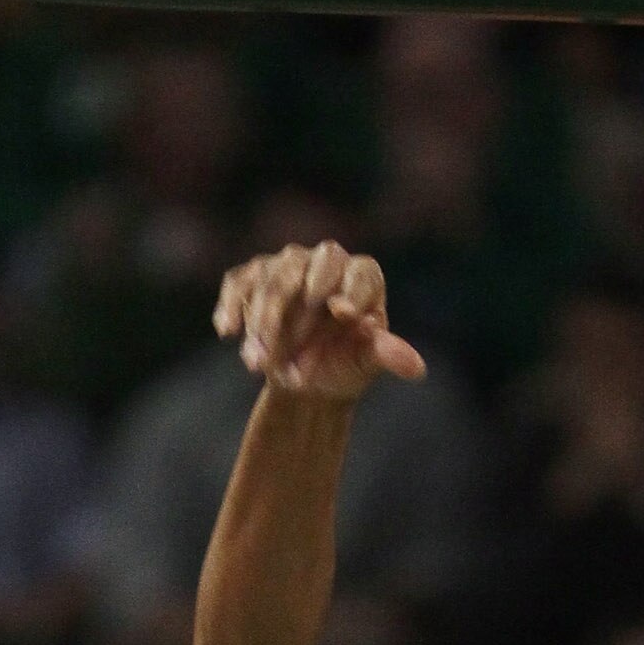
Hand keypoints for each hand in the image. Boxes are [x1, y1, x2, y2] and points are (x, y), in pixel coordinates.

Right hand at [214, 242, 425, 400]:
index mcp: (361, 278)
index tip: (344, 315)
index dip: (352, 289)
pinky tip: (227, 331)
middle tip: (291, 346)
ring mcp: (286, 267)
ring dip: (262, 322)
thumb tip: (416, 367)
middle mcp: (324, 263)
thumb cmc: (343, 366)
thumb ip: (385, 357)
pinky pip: (238, 283)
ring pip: (270, 279)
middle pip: (305, 267)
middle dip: (296, 309)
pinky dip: (231, 307)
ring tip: (258, 365)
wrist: (307, 381)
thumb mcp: (364, 365)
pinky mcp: (253, 279)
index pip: (360, 272)